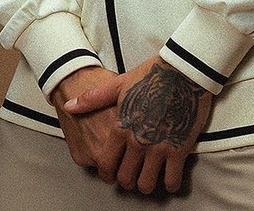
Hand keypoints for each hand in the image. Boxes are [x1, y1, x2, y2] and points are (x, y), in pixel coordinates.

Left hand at [63, 55, 212, 194]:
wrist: (184, 69)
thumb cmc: (152, 74)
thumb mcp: (120, 84)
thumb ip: (94, 99)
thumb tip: (69, 106)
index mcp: (121, 127)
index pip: (106, 164)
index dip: (108, 172)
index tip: (113, 173)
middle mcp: (137, 141)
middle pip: (126, 178)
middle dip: (127, 180)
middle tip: (132, 175)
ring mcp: (158, 147)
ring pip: (146, 184)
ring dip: (146, 183)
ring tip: (149, 176)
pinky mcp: (179, 149)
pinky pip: (171, 180)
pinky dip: (169, 183)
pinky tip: (168, 176)